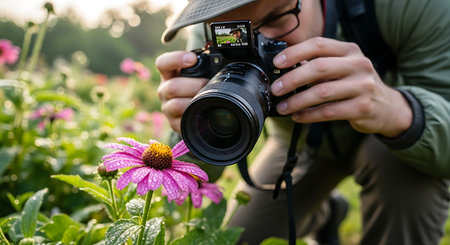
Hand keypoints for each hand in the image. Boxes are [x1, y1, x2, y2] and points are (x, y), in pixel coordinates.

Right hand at [156, 51, 207, 132]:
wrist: (202, 112)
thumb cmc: (202, 88)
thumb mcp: (202, 74)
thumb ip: (207, 66)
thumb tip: (224, 59)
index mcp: (169, 75)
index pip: (163, 63)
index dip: (175, 59)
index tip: (192, 59)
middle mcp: (165, 91)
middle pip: (172, 87)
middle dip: (194, 85)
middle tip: (207, 85)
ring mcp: (168, 108)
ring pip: (175, 105)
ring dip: (193, 102)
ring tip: (205, 100)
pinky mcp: (173, 124)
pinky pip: (180, 122)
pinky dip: (192, 117)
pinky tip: (201, 113)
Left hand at [270, 37, 411, 137]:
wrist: (388, 107)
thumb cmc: (357, 85)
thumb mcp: (344, 68)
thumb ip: (321, 65)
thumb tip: (286, 70)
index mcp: (350, 50)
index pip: (318, 45)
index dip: (295, 52)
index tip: (277, 63)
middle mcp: (358, 65)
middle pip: (318, 68)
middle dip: (292, 79)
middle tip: (276, 89)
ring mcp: (363, 86)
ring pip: (322, 92)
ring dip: (297, 101)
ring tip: (283, 107)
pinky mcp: (362, 107)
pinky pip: (328, 112)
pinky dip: (309, 115)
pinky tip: (298, 116)